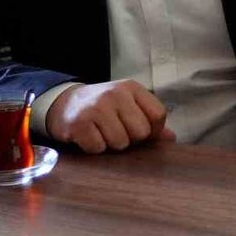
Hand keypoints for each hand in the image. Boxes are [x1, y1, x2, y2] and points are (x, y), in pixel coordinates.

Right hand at [46, 80, 175, 153]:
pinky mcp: (79, 123)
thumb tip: (171, 138)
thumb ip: (150, 120)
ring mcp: (96, 107)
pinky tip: (89, 137)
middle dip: (131, 139)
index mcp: (132, 87)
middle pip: (141, 132)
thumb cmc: (104, 107)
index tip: (142, 132)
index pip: (158, 115)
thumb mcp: (128, 105)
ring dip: (112, 145)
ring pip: (120, 142)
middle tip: (117, 131)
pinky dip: (95, 148)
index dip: (153, 131)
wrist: (64, 103)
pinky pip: (98, 148)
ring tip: (102, 133)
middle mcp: (115, 93)